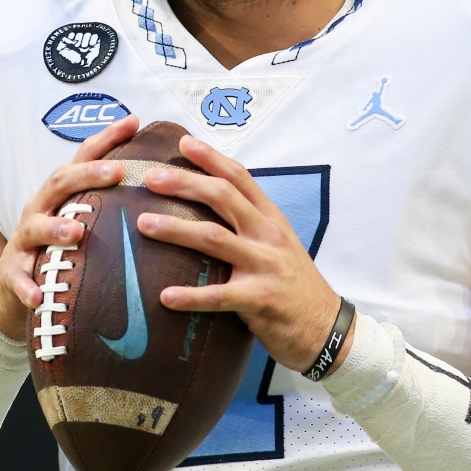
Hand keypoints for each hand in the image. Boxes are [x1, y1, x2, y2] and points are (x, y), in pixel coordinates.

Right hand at [0, 114, 141, 336]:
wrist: (15, 288)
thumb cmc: (60, 249)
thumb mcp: (82, 221)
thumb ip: (112, 205)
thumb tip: (164, 187)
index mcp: (61, 195)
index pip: (82, 159)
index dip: (106, 139)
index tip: (132, 122)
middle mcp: (40, 209)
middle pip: (60, 183)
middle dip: (86, 174)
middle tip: (116, 171)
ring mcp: (24, 241)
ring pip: (35, 227)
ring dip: (54, 228)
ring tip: (76, 232)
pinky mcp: (12, 273)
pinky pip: (18, 279)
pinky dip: (26, 287)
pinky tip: (37, 296)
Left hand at [138, 135, 347, 374]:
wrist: (327, 328)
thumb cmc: (294, 285)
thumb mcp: (278, 245)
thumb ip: (249, 225)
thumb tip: (207, 207)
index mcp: (271, 219)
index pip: (240, 178)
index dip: (211, 158)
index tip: (183, 142)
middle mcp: (268, 236)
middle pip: (223, 198)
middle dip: (185, 184)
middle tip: (150, 178)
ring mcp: (264, 266)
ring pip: (214, 239)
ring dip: (176, 229)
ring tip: (144, 224)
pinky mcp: (259, 300)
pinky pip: (218, 296)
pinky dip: (190, 296)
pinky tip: (165, 297)